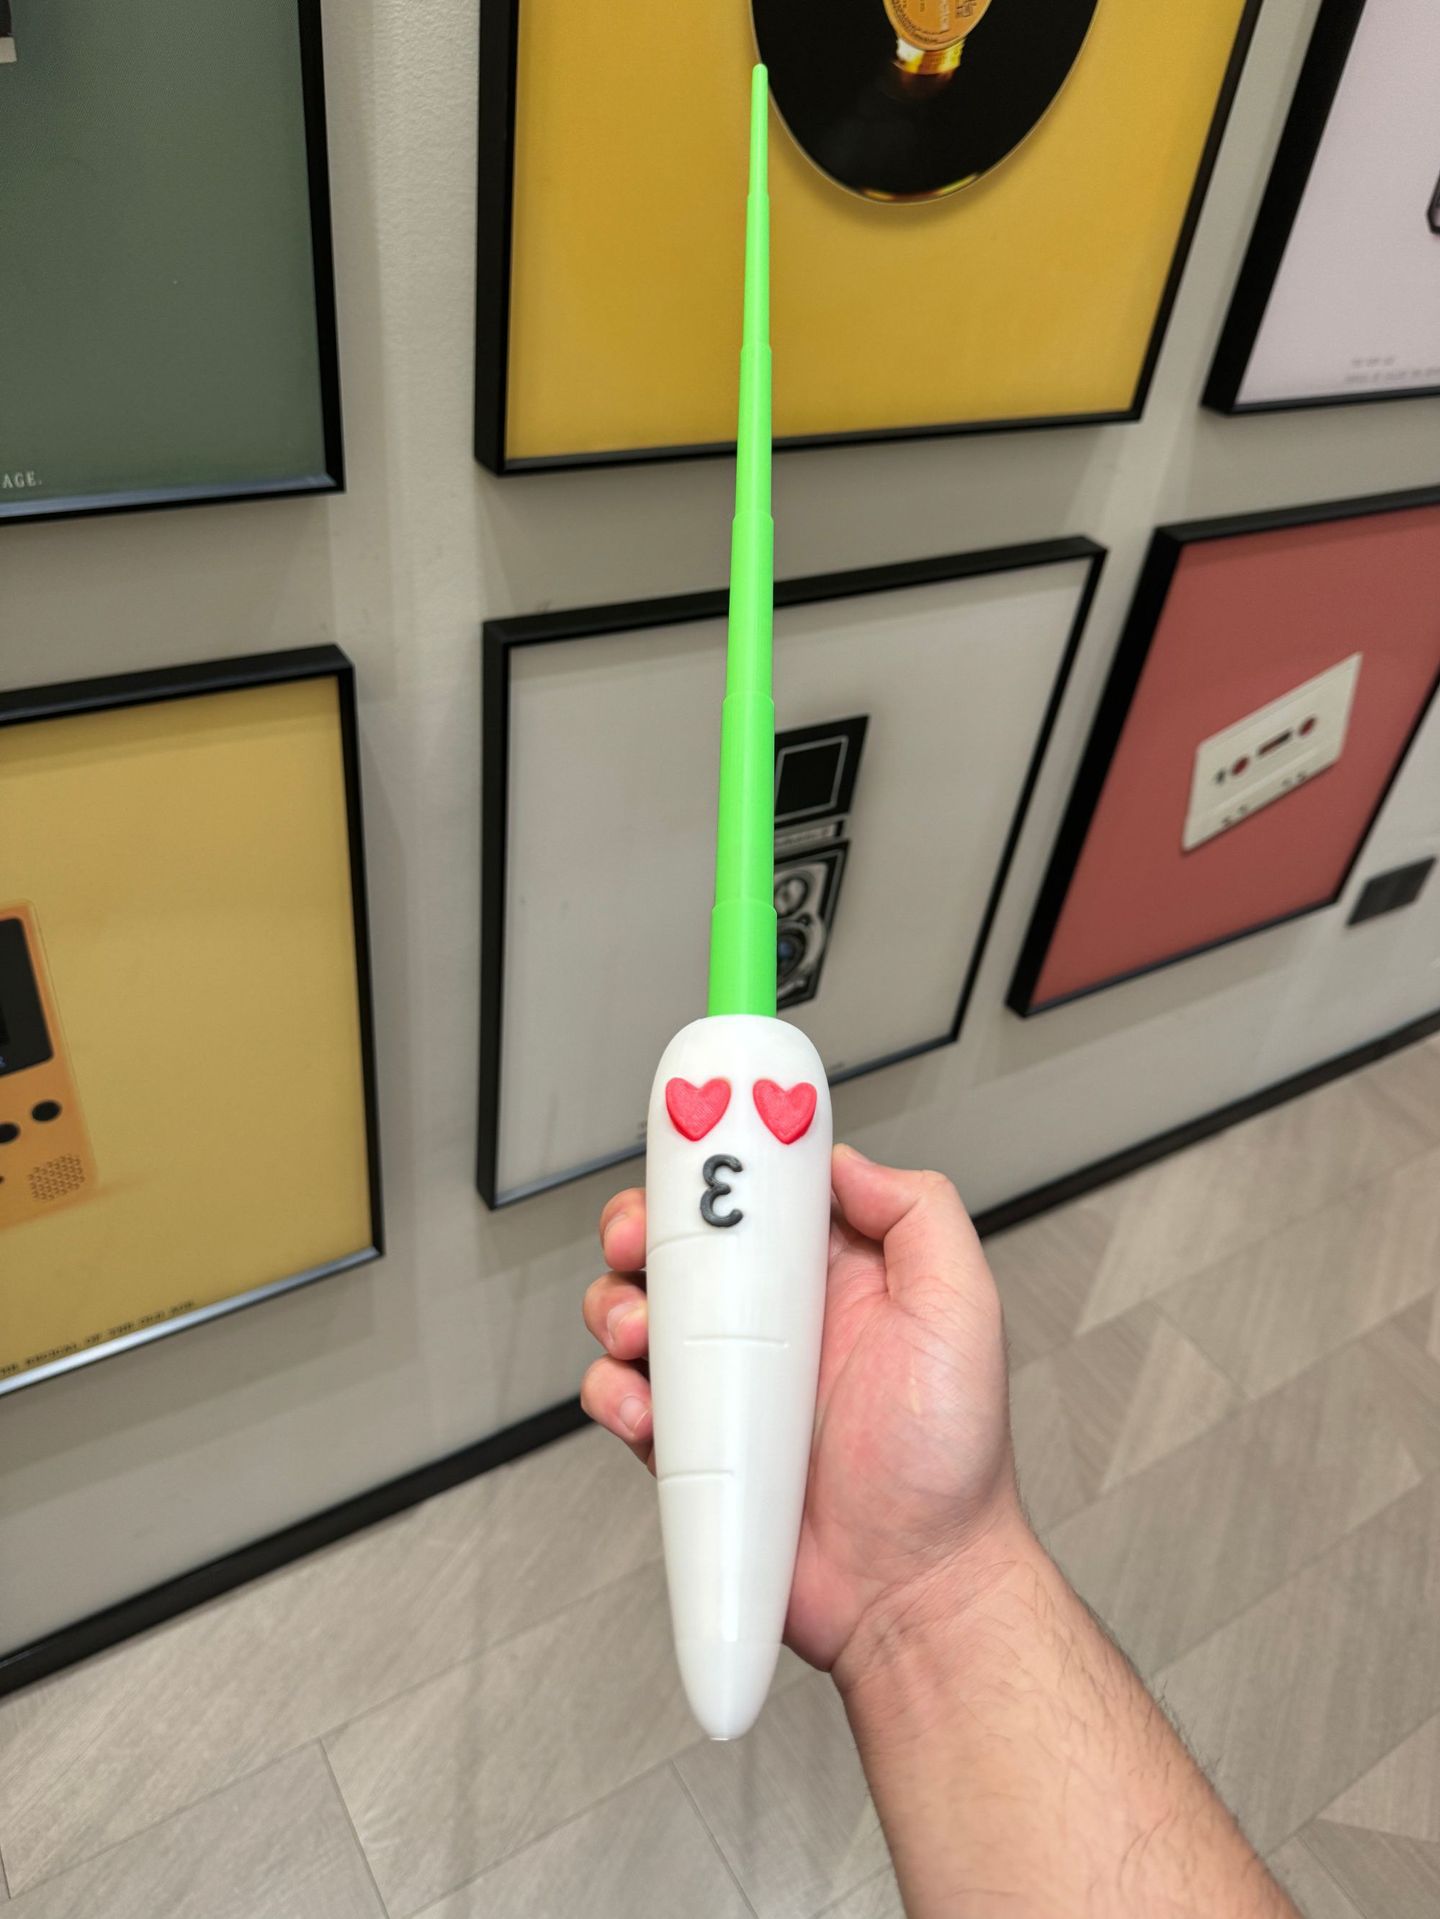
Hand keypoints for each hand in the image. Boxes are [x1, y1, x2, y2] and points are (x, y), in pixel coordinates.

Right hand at [581, 1145, 1022, 1673]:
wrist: (912, 1589)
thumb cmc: (952, 1467)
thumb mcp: (963, 1311)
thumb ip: (919, 1214)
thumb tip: (845, 1157)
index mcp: (834, 1272)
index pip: (762, 1192)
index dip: (716, 1164)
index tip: (687, 1149)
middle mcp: (774, 1318)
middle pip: (680, 1243)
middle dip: (642, 1230)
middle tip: (638, 1244)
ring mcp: (727, 1381)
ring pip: (638, 1312)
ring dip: (616, 1309)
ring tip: (640, 1337)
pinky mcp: (692, 1441)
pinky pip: (625, 1397)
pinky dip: (614, 1395)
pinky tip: (645, 1412)